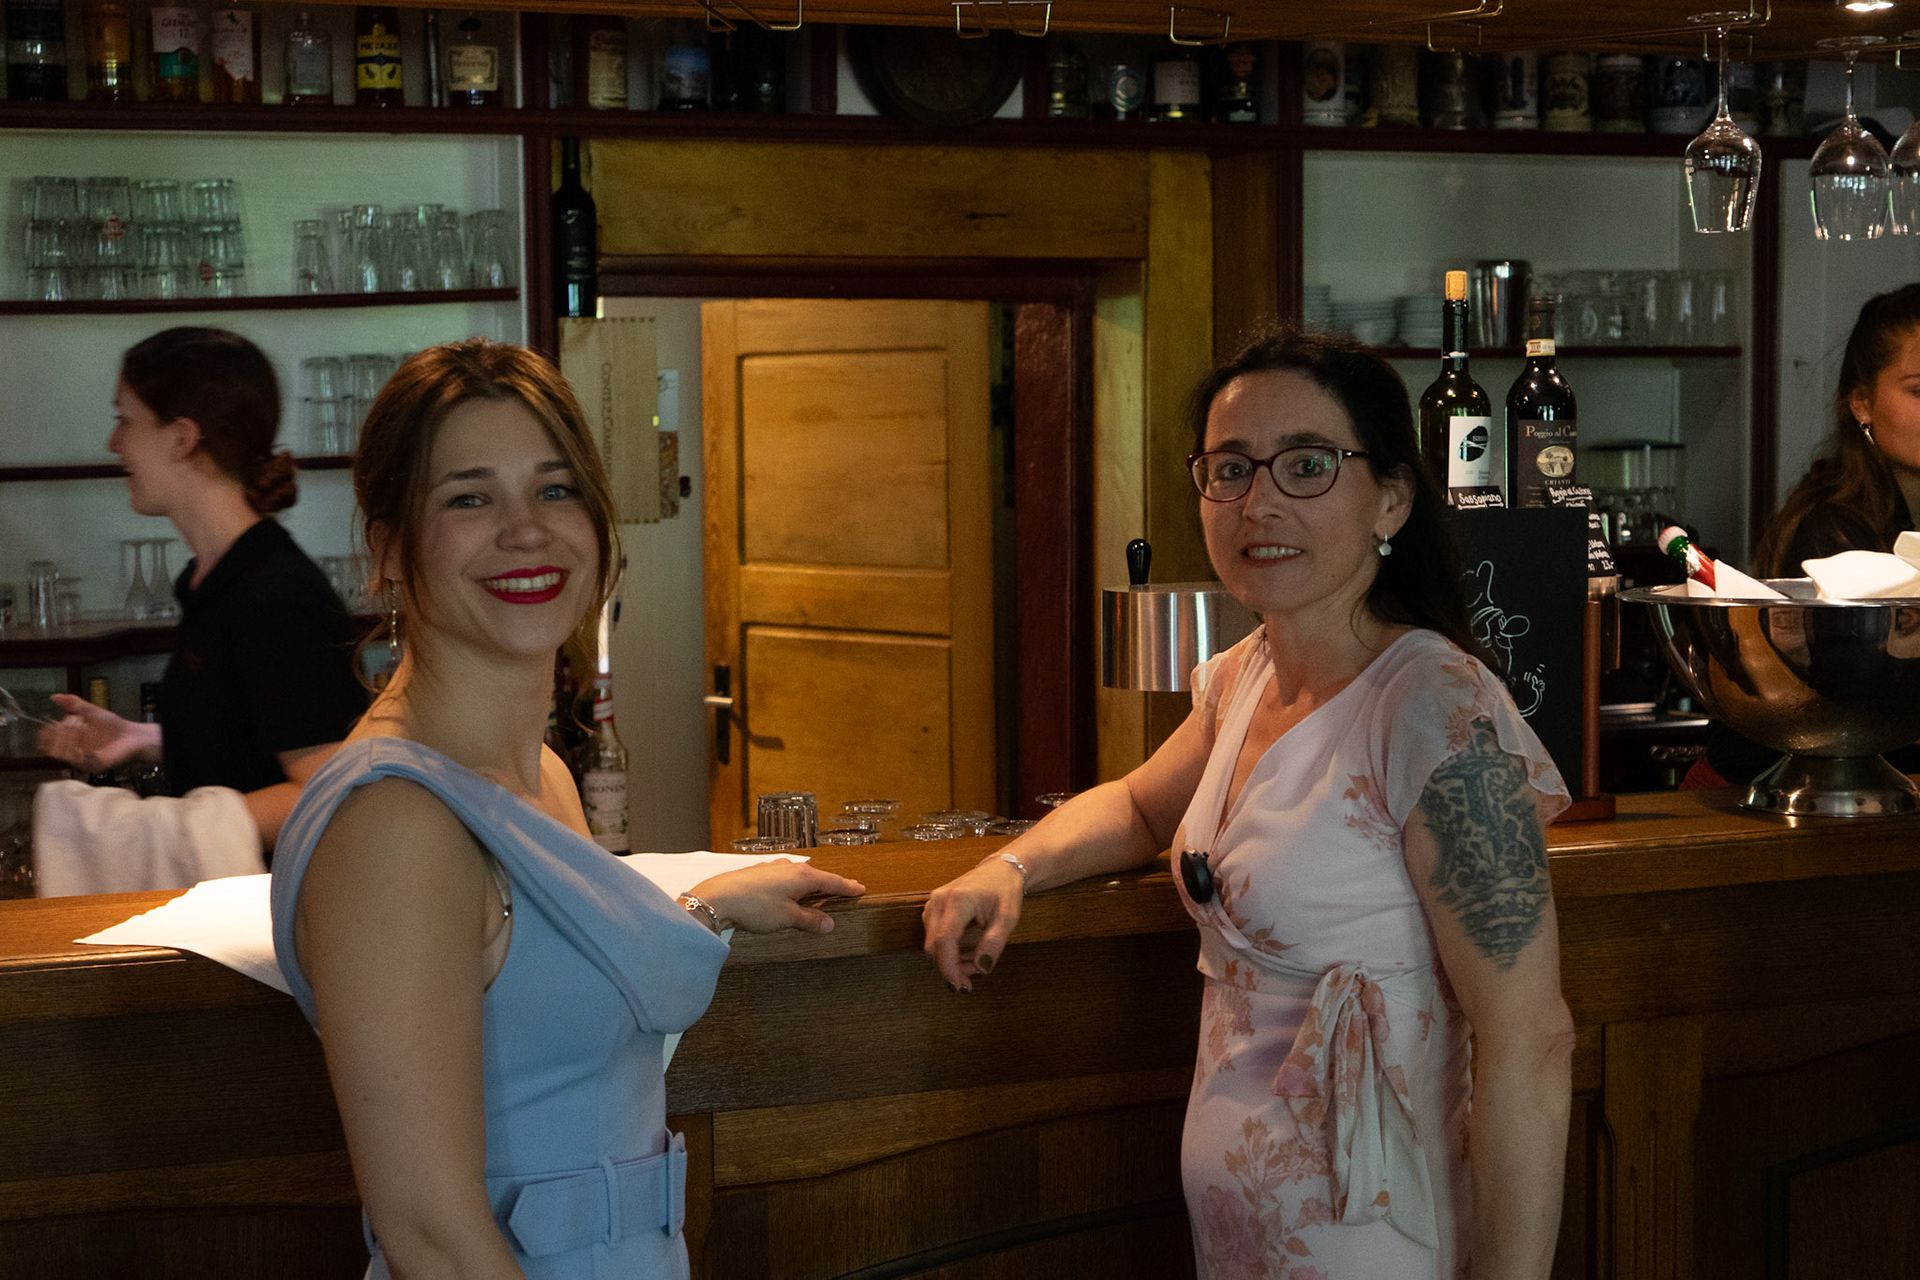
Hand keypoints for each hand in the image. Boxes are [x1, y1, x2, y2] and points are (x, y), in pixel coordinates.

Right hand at [36, 694, 161, 770]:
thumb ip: (73, 703)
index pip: (47, 743)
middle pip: (52, 750)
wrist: (133, 735)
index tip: (52, 724)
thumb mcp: (90, 711)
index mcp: (70, 743)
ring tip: (82, 728)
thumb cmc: (113, 726)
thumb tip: (54, 696)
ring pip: (63, 755)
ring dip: (69, 738)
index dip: (46, 734)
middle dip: (59, 734)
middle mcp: (74, 754)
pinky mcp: (94, 766)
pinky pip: (79, 761)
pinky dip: (80, 748)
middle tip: (74, 723)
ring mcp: (83, 761)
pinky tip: (87, 737)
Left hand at [691, 860, 865, 935]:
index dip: (847, 887)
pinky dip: (791, 887)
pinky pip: (783, 879)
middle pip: (816, 877)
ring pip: (798, 877)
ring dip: (809, 886)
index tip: (860, 889)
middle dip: (829, 885)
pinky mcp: (758, 874)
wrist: (717, 898)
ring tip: (816, 895)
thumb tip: (829, 923)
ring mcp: (772, 869)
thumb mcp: (788, 918)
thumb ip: (810, 920)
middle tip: (843, 890)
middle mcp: (789, 868)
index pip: (832, 882)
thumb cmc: (754, 906)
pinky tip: (787, 894)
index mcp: (803, 876)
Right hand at [922, 856, 1023, 990]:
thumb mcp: (1008, 918)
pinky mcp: (932, 909)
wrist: (999, 870)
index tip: (960, 987)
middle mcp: (939, 901)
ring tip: (974, 961)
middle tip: (976, 974)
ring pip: (932, 944)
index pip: (945, 940)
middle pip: (934, 946)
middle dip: (952, 967)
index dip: (949, 967)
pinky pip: (933, 937)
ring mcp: (932, 904)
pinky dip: (947, 951)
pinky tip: (965, 952)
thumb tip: (981, 968)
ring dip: (950, 960)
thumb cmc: (1005, 891)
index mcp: (958, 900)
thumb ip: (994, 943)